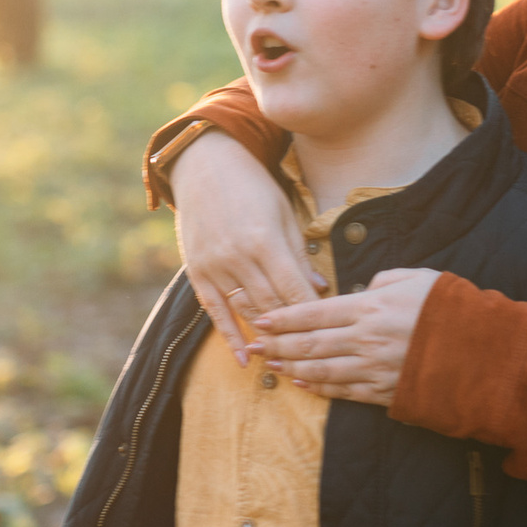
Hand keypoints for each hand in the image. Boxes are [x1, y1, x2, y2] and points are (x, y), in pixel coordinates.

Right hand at [173, 129, 324, 360]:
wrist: (204, 166)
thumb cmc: (252, 186)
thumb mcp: (284, 213)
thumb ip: (298, 254)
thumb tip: (319, 288)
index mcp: (264, 241)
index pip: (294, 290)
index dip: (313, 313)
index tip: (329, 329)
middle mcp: (237, 258)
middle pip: (272, 306)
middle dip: (294, 328)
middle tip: (313, 347)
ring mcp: (214, 267)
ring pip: (246, 312)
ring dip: (267, 335)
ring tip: (287, 356)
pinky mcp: (197, 272)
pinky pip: (215, 313)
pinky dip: (230, 337)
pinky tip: (243, 360)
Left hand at [253, 269, 441, 406]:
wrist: (485, 352)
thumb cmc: (452, 309)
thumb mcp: (418, 279)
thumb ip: (384, 280)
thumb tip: (364, 288)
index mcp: (370, 308)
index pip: (314, 313)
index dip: (284, 318)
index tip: (262, 320)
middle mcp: (365, 339)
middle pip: (309, 344)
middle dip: (277, 345)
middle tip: (253, 346)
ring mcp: (373, 369)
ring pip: (321, 370)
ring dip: (291, 369)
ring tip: (270, 365)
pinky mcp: (384, 392)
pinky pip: (344, 392)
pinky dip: (320, 389)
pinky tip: (303, 385)